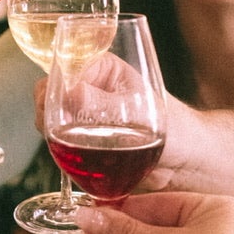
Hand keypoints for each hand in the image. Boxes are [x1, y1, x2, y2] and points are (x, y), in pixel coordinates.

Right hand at [32, 73, 205, 193]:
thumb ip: (104, 106)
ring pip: (50, 120)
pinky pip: (60, 144)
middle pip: (50, 93)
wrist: (185, 164)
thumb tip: (72, 93)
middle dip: (48, 114)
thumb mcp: (139, 115)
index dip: (54, 88)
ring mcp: (84, 114)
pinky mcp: (83, 140)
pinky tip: (73, 166)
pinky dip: (61, 155)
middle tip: (56, 133)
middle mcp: (90, 87)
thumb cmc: (176, 130)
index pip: (64, 67)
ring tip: (68, 151)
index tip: (56, 109)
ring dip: (52, 136)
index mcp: (103, 67)